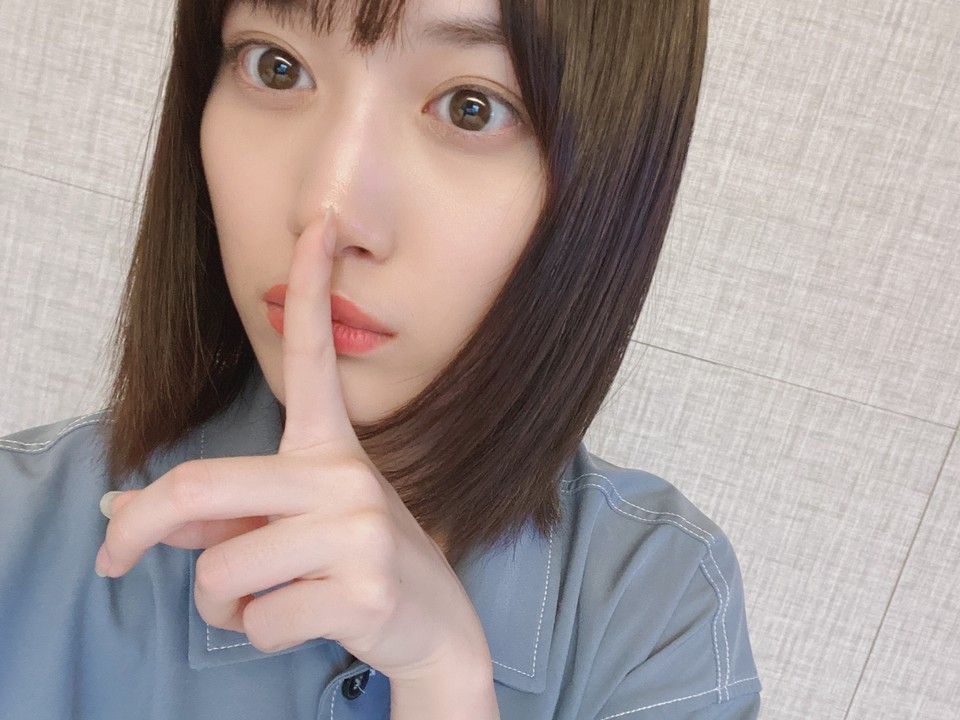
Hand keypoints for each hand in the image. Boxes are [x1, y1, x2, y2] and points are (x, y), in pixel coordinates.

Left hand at [95, 207, 492, 682]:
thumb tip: (116, 509)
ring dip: (220, 603)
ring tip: (267, 599)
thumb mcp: (286, 527)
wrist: (433, 626)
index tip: (319, 225)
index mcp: (330, 448)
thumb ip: (210, 512)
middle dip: (136, 531)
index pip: (315, 356)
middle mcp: (346, 474)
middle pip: (200, 484)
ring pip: (220, 570)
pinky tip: (306, 621)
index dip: (312, 286)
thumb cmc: (350, 566)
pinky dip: (259, 633)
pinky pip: (258, 620)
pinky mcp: (364, 589)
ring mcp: (359, 529)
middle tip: (109, 559)